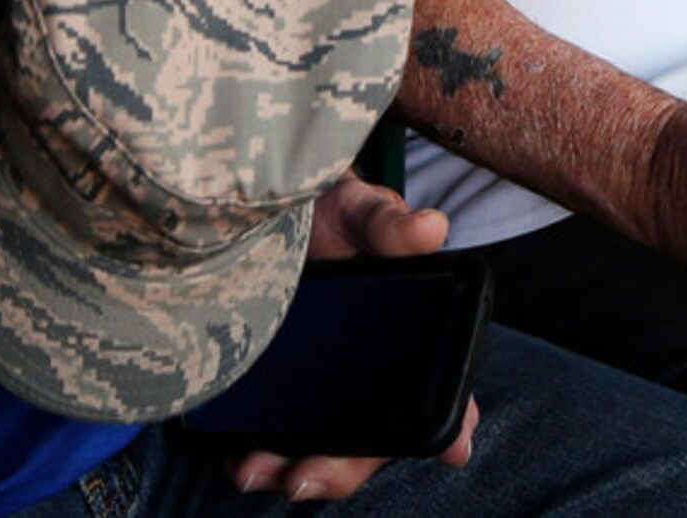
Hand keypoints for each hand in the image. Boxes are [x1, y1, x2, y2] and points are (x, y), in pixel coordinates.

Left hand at [221, 178, 477, 501]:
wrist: (265, 208)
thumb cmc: (330, 209)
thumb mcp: (358, 209)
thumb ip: (388, 223)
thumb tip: (431, 228)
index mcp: (410, 338)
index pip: (441, 392)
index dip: (450, 427)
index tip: (450, 450)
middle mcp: (371, 372)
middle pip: (373, 437)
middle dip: (343, 466)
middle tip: (305, 478)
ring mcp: (324, 383)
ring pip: (324, 443)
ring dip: (295, 467)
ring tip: (256, 471)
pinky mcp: (278, 385)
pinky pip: (277, 431)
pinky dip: (260, 450)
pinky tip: (237, 455)